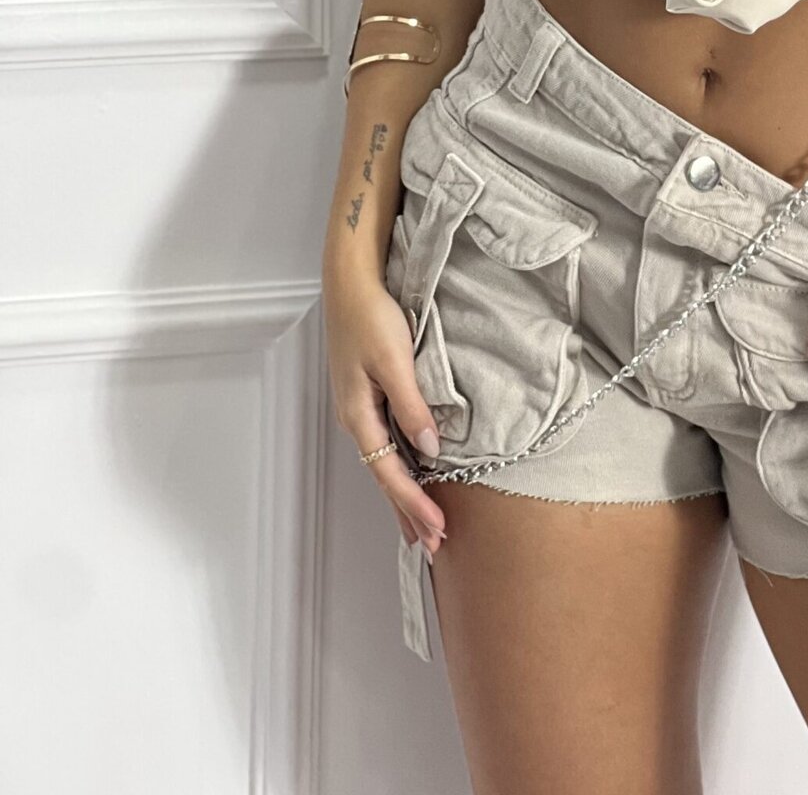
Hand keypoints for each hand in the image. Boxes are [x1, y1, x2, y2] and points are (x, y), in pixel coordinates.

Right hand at [322, 260, 448, 562]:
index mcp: (358, 414)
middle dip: (407, 511)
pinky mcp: (369, 393)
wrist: (351, 281)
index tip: (436, 530)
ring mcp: (361, 407)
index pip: (389, 473)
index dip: (413, 504)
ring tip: (423, 523)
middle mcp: (356, 417)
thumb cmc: (371, 316)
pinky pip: (387, 441)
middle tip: (432, 544)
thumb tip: (430, 449)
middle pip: (384, 476)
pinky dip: (401, 465)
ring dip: (405, 493)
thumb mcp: (394, 359)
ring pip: (385, 461)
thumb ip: (411, 404)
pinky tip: (413, 472)